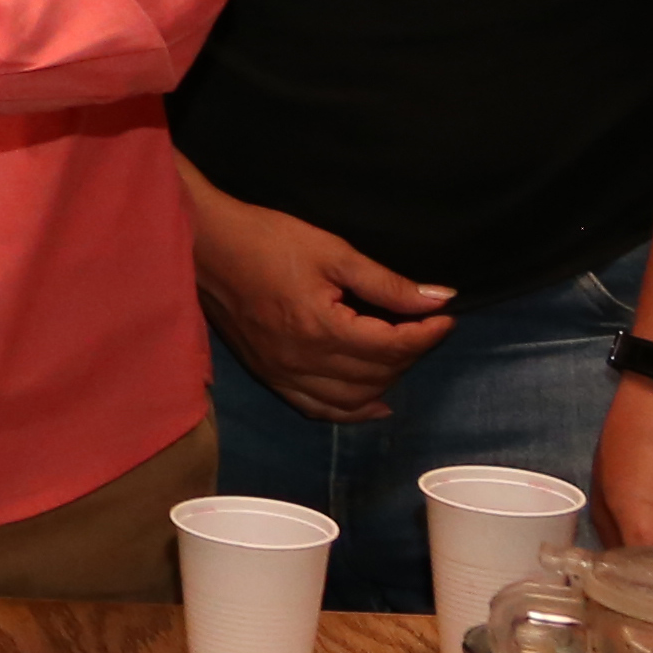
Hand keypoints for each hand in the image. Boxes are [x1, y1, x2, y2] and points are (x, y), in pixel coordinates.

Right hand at [181, 179, 454, 421]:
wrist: (206, 245)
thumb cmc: (266, 240)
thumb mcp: (332, 252)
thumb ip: (387, 283)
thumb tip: (440, 298)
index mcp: (320, 328)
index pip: (392, 346)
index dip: (427, 334)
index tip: (446, 317)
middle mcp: (302, 361)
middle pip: (377, 374)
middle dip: (410, 352)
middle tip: (423, 326)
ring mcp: (283, 374)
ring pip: (353, 398)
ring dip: (386, 380)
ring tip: (401, 354)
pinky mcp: (270, 376)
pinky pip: (318, 409)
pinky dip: (351, 412)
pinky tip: (375, 403)